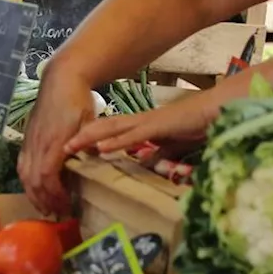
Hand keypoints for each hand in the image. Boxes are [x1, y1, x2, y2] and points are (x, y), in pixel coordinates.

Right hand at [18, 69, 96, 215]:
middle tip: (56, 214)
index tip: (66, 206)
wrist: (60, 80)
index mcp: (53, 143)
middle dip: (43, 200)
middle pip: (32, 180)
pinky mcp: (27, 139)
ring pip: (24, 174)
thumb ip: (89, 145)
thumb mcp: (90, 123)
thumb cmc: (77, 101)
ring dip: (33, 193)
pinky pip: (21, 165)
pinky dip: (27, 181)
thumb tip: (93, 166)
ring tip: (44, 207)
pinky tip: (34, 188)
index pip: (47, 177)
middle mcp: (37, 145)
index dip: (54, 195)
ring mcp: (29, 142)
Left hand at [63, 91, 218, 159]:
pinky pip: (133, 135)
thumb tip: (144, 161)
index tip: (67, 148)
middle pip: (102, 128)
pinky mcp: (158, 127)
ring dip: (89, 138)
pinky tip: (100, 148)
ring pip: (112, 129)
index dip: (87, 138)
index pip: (107, 131)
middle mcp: (138, 122)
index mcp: (139, 126)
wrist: (216, 112)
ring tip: (68, 146)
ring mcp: (146, 123)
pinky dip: (116, 142)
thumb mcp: (170, 145)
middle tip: (57, 147)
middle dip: (79, 137)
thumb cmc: (195, 127)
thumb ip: (157, 152)